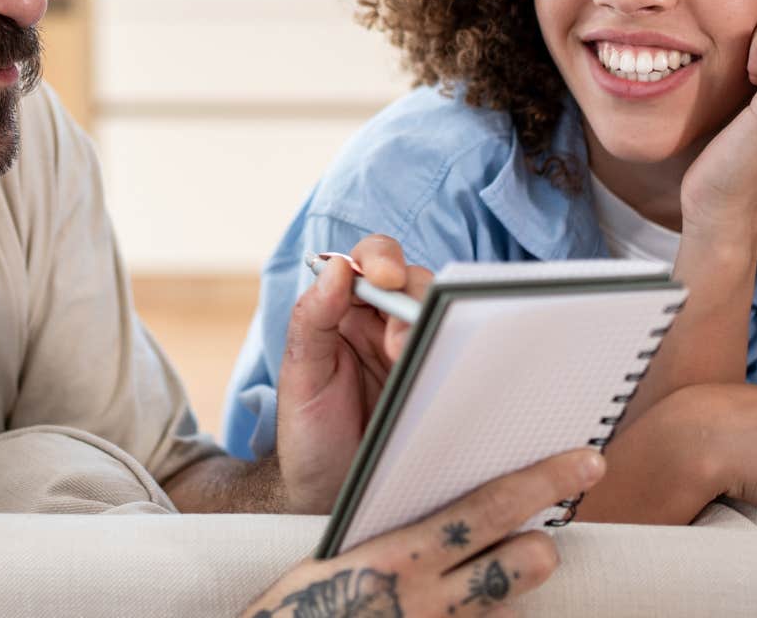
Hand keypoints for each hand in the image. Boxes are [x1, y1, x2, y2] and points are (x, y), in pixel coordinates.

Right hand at [240, 449, 604, 617]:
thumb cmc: (296, 606)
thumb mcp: (336, 558)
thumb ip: (393, 537)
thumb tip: (446, 511)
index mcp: (394, 557)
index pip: (487, 509)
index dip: (543, 481)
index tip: (585, 460)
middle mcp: (424, 602)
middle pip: (521, 565)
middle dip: (541, 548)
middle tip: (545, 536)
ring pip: (508, 608)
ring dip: (511, 589)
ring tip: (507, 572)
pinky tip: (466, 609)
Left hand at [275, 235, 432, 513]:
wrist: (328, 497)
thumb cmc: (306, 435)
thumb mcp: (299, 376)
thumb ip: (312, 318)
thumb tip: (335, 267)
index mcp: (342, 311)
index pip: (367, 263)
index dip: (381, 260)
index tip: (384, 278)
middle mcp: (380, 323)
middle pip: (413, 282)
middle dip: (410, 300)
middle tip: (397, 343)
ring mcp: (414, 350)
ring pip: (440, 313)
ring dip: (433, 326)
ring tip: (411, 361)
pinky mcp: (438, 377)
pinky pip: (456, 351)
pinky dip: (457, 351)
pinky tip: (447, 369)